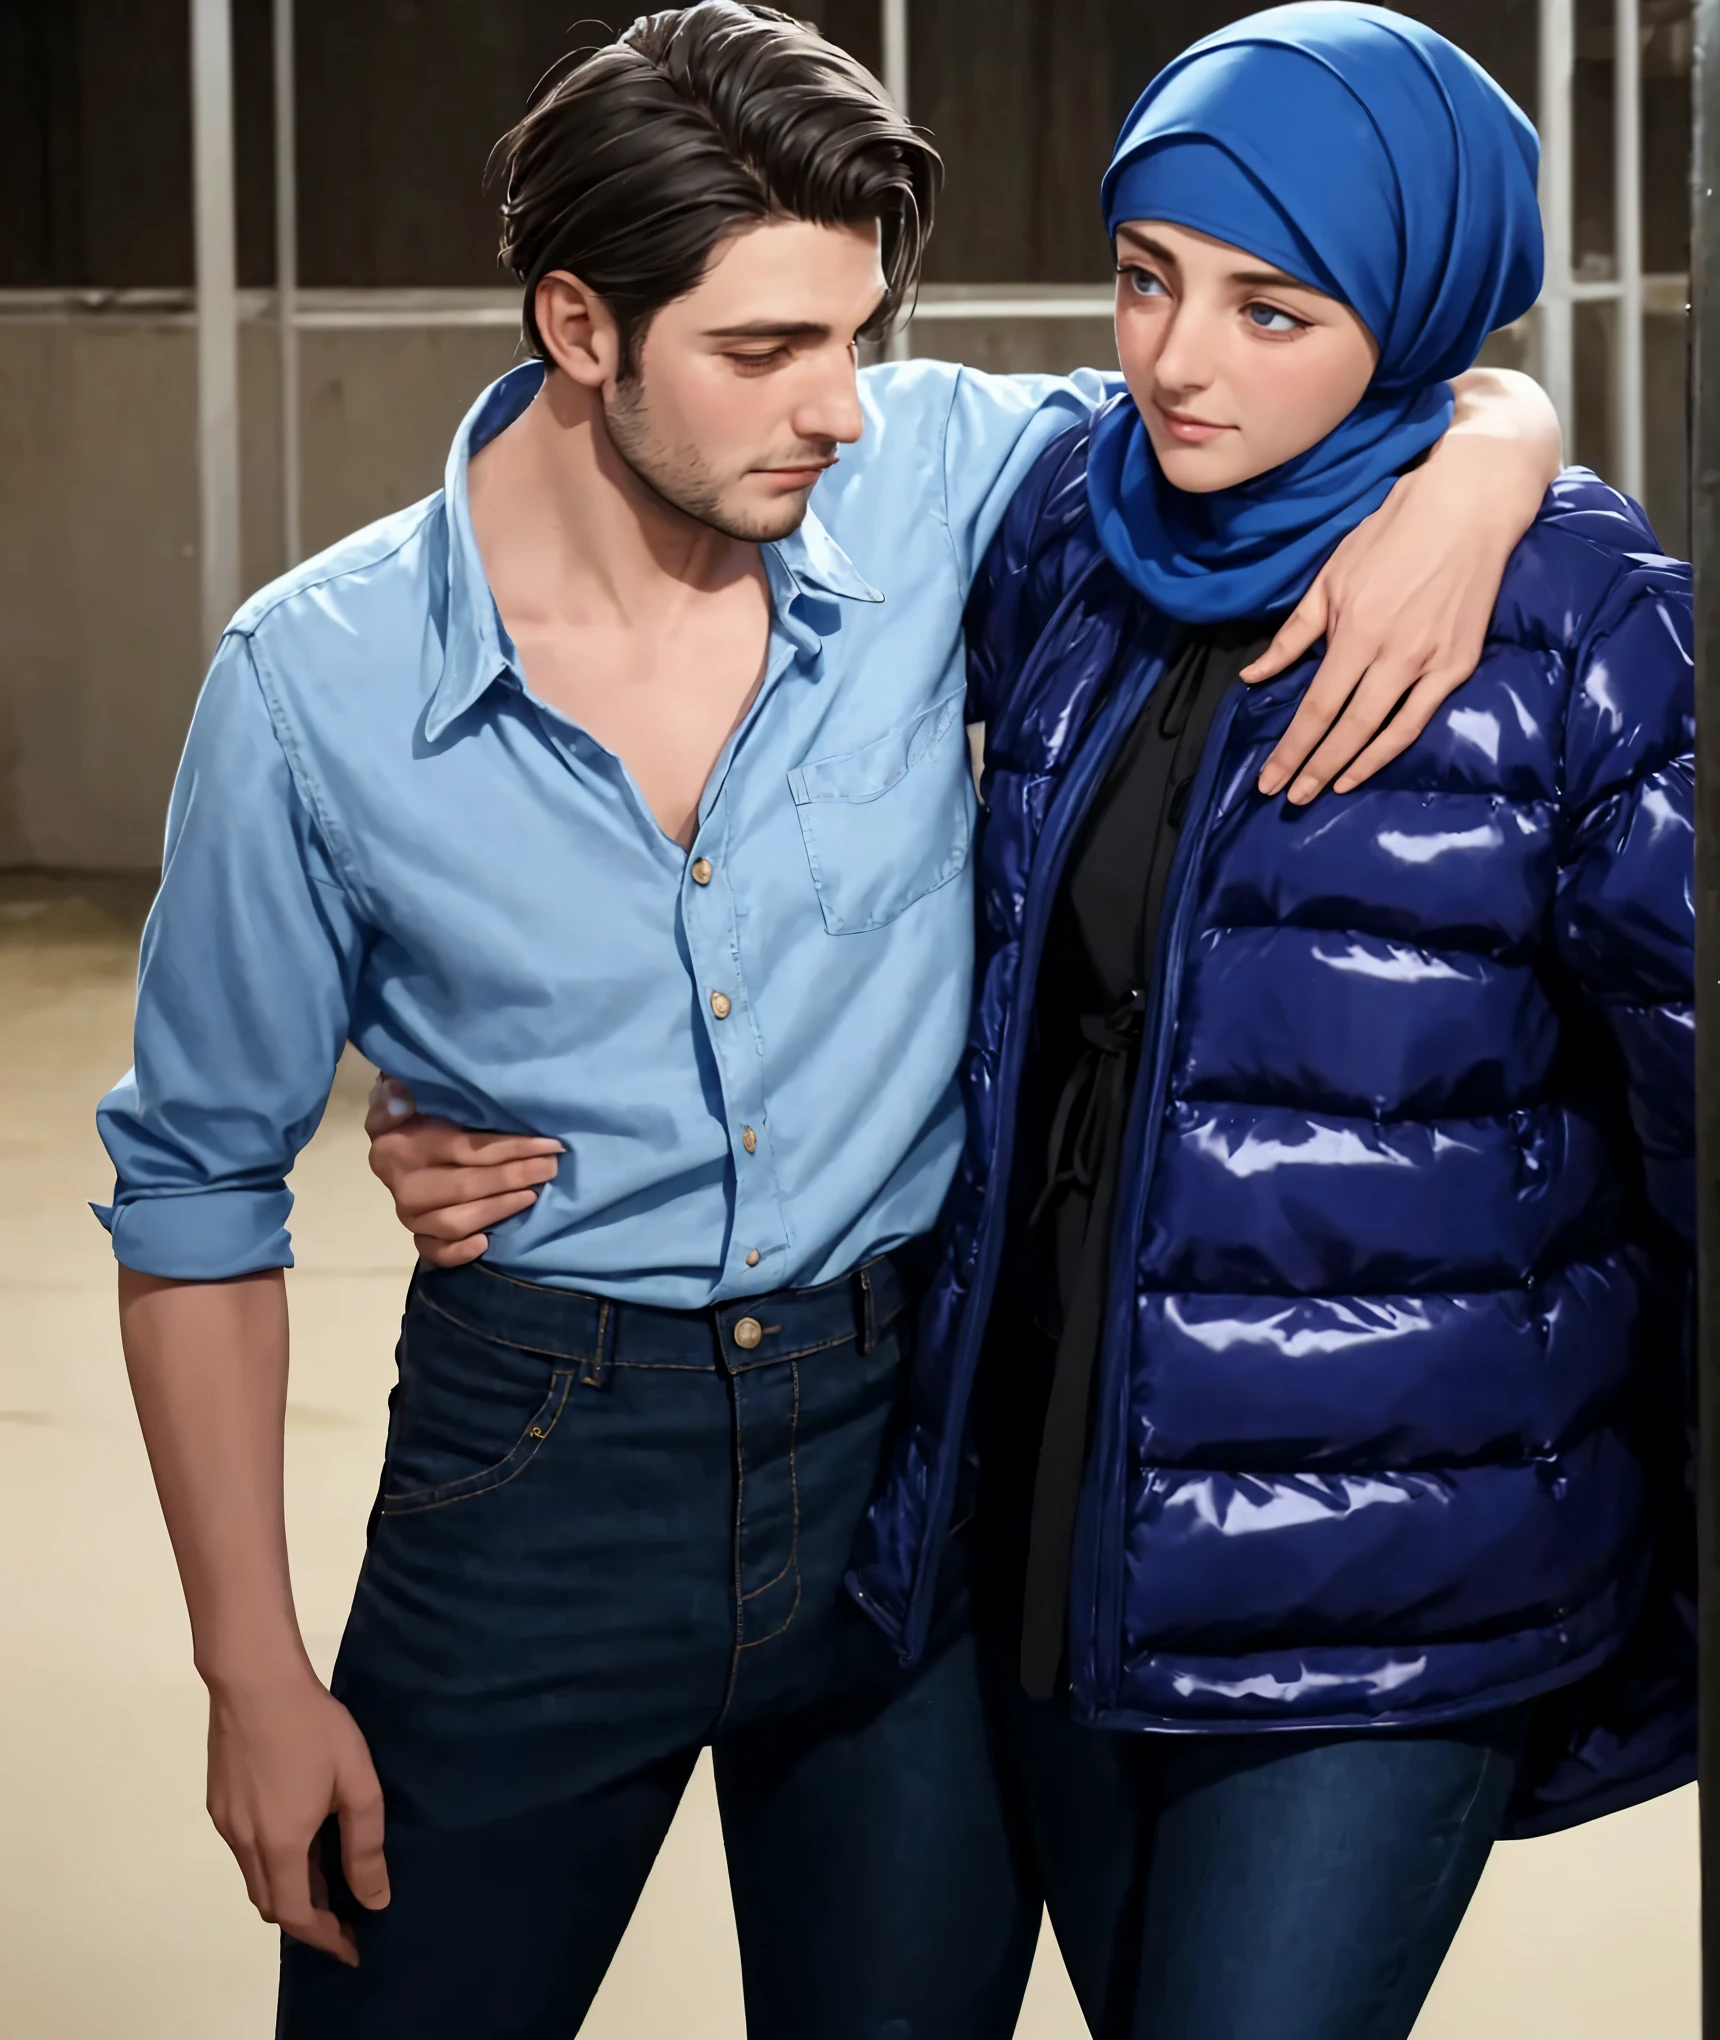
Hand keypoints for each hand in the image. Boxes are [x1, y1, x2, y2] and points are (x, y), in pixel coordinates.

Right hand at [205, 1668, 388, 1964]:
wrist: (254, 1680)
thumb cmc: (313, 1727)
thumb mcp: (356, 1781)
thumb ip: (365, 1843)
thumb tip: (374, 1898)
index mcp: (280, 1844)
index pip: (297, 1916)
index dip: (325, 1938)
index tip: (352, 1948)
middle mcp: (244, 1843)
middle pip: (272, 1903)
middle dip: (308, 1920)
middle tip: (344, 1916)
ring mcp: (225, 1823)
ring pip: (255, 1878)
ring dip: (289, 1890)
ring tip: (326, 1878)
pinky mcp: (218, 1802)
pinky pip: (245, 1851)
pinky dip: (272, 1863)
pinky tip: (297, 1838)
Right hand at [365, 1076, 561, 1266]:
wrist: (396, 1142)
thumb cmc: (415, 1113)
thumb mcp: (406, 1096)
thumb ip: (399, 1096)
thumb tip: (398, 1094)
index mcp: (400, 1148)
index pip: (464, 1150)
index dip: (510, 1149)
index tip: (549, 1144)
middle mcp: (403, 1186)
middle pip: (466, 1187)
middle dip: (515, 1177)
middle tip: (550, 1167)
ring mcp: (409, 1215)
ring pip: (456, 1221)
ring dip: (500, 1209)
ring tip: (534, 1194)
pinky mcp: (417, 1236)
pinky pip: (436, 1252)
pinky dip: (460, 1252)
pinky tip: (487, 1241)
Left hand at [1244, 366, 1560, 802]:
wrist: (1470, 509)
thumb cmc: (1393, 532)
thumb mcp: (1331, 576)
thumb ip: (1294, 633)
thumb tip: (1255, 675)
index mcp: (1357, 630)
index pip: (1316, 707)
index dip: (1291, 749)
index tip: (1268, 780)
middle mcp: (1394, 653)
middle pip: (1346, 728)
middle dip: (1312, 767)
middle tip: (1288, 798)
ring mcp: (1431, 662)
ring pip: (1384, 732)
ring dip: (1349, 768)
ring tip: (1321, 792)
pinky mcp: (1459, 664)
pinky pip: (1418, 720)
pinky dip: (1389, 749)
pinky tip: (1365, 766)